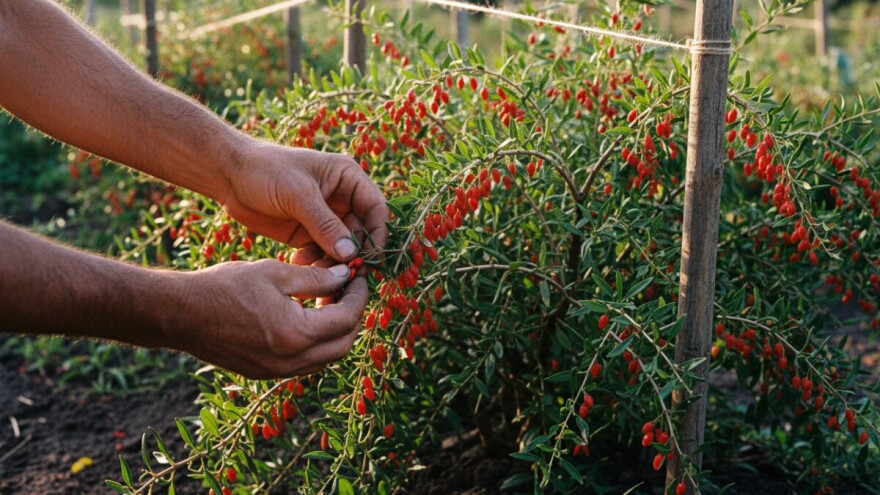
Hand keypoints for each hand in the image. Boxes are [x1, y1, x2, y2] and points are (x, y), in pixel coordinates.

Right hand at [170, 260, 367, 378]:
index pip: (346, 319)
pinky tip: (308, 316)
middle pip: (343, 345)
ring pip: (326, 358)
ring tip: (330, 300)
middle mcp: (290, 361)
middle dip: (353, 317)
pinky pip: (305, 363)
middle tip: (350, 290)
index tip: (359, 276)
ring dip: (336, 332)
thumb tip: (346, 277)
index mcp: (296, 335)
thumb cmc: (224, 287)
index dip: (359, 295)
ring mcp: (277, 372)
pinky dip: (316, 342)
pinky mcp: (265, 373)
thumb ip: (315, 278)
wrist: (179, 314)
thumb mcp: (274, 273)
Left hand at [222, 142, 388, 262]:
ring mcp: (325, 218)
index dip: (378, 233)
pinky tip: (299, 263)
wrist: (229, 175)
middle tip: (346, 273)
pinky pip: (322, 254)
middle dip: (355, 254)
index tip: (372, 257)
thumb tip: (351, 254)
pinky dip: (315, 263)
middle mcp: (341, 199)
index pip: (376, 208)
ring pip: (342, 248)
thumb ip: (325, 224)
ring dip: (335, 263)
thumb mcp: (298, 194)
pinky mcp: (307, 234)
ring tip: (319, 273)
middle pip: (361, 233)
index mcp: (347, 178)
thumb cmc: (266, 171)